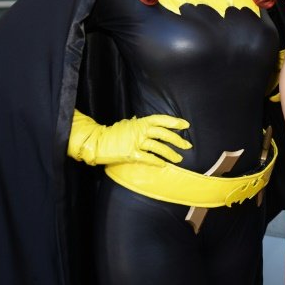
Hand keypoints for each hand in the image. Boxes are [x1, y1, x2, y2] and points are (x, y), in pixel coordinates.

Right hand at [68, 111, 191, 166]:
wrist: (97, 142)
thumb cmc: (113, 133)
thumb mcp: (128, 124)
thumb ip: (140, 123)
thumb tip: (150, 121)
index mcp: (141, 122)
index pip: (161, 119)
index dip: (174, 121)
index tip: (186, 125)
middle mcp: (140, 131)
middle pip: (164, 134)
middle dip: (177, 140)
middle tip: (187, 145)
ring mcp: (136, 142)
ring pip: (158, 147)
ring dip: (170, 154)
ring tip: (179, 159)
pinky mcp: (131, 154)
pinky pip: (148, 158)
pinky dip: (157, 162)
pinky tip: (163, 165)